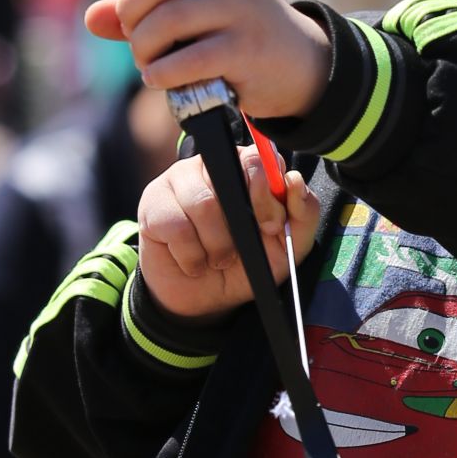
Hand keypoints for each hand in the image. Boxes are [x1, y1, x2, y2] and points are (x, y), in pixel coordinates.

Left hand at [85, 0, 331, 120]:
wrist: (297, 63)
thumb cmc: (233, 28)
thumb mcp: (196, 5)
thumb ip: (144, 8)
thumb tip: (91, 17)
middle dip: (130, 10)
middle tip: (132, 31)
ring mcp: (242, 10)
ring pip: (167, 20)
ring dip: (142, 47)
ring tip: (146, 60)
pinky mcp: (245, 50)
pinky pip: (187, 58)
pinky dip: (161, 72)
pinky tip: (159, 77)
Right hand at [138, 143, 322, 321]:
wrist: (202, 299)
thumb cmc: (245, 264)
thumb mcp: (286, 247)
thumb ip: (303, 215)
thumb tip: (293, 180)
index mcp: (246, 167)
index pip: (258, 158)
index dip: (266, 194)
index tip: (270, 227)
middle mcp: (211, 165)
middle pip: (229, 175)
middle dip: (241, 222)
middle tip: (242, 249)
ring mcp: (178, 179)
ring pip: (203, 205)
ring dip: (217, 246)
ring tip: (217, 259)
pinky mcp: (153, 202)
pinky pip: (177, 227)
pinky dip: (192, 257)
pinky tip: (193, 262)